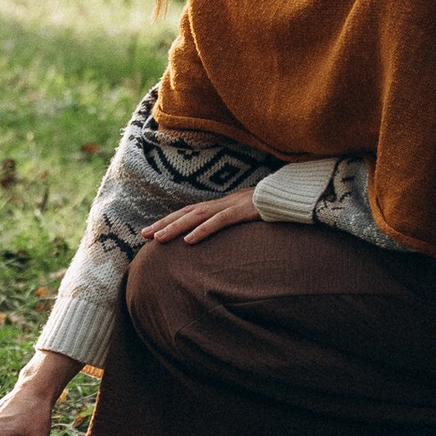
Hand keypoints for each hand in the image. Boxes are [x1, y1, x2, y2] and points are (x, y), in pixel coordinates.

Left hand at [138, 185, 260, 246]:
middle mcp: (221, 204)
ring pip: (196, 217)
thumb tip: (217, 235)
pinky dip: (203, 231)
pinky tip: (189, 241)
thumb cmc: (270, 207)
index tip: (150, 231)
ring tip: (158, 239)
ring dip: (176, 227)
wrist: (291, 194)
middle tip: (143, 235)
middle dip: (164, 223)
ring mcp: (231, 206)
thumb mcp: (247, 216)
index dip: (168, 220)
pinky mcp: (242, 212)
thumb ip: (232, 223)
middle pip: (186, 213)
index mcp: (220, 205)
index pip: (188, 212)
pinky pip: (219, 222)